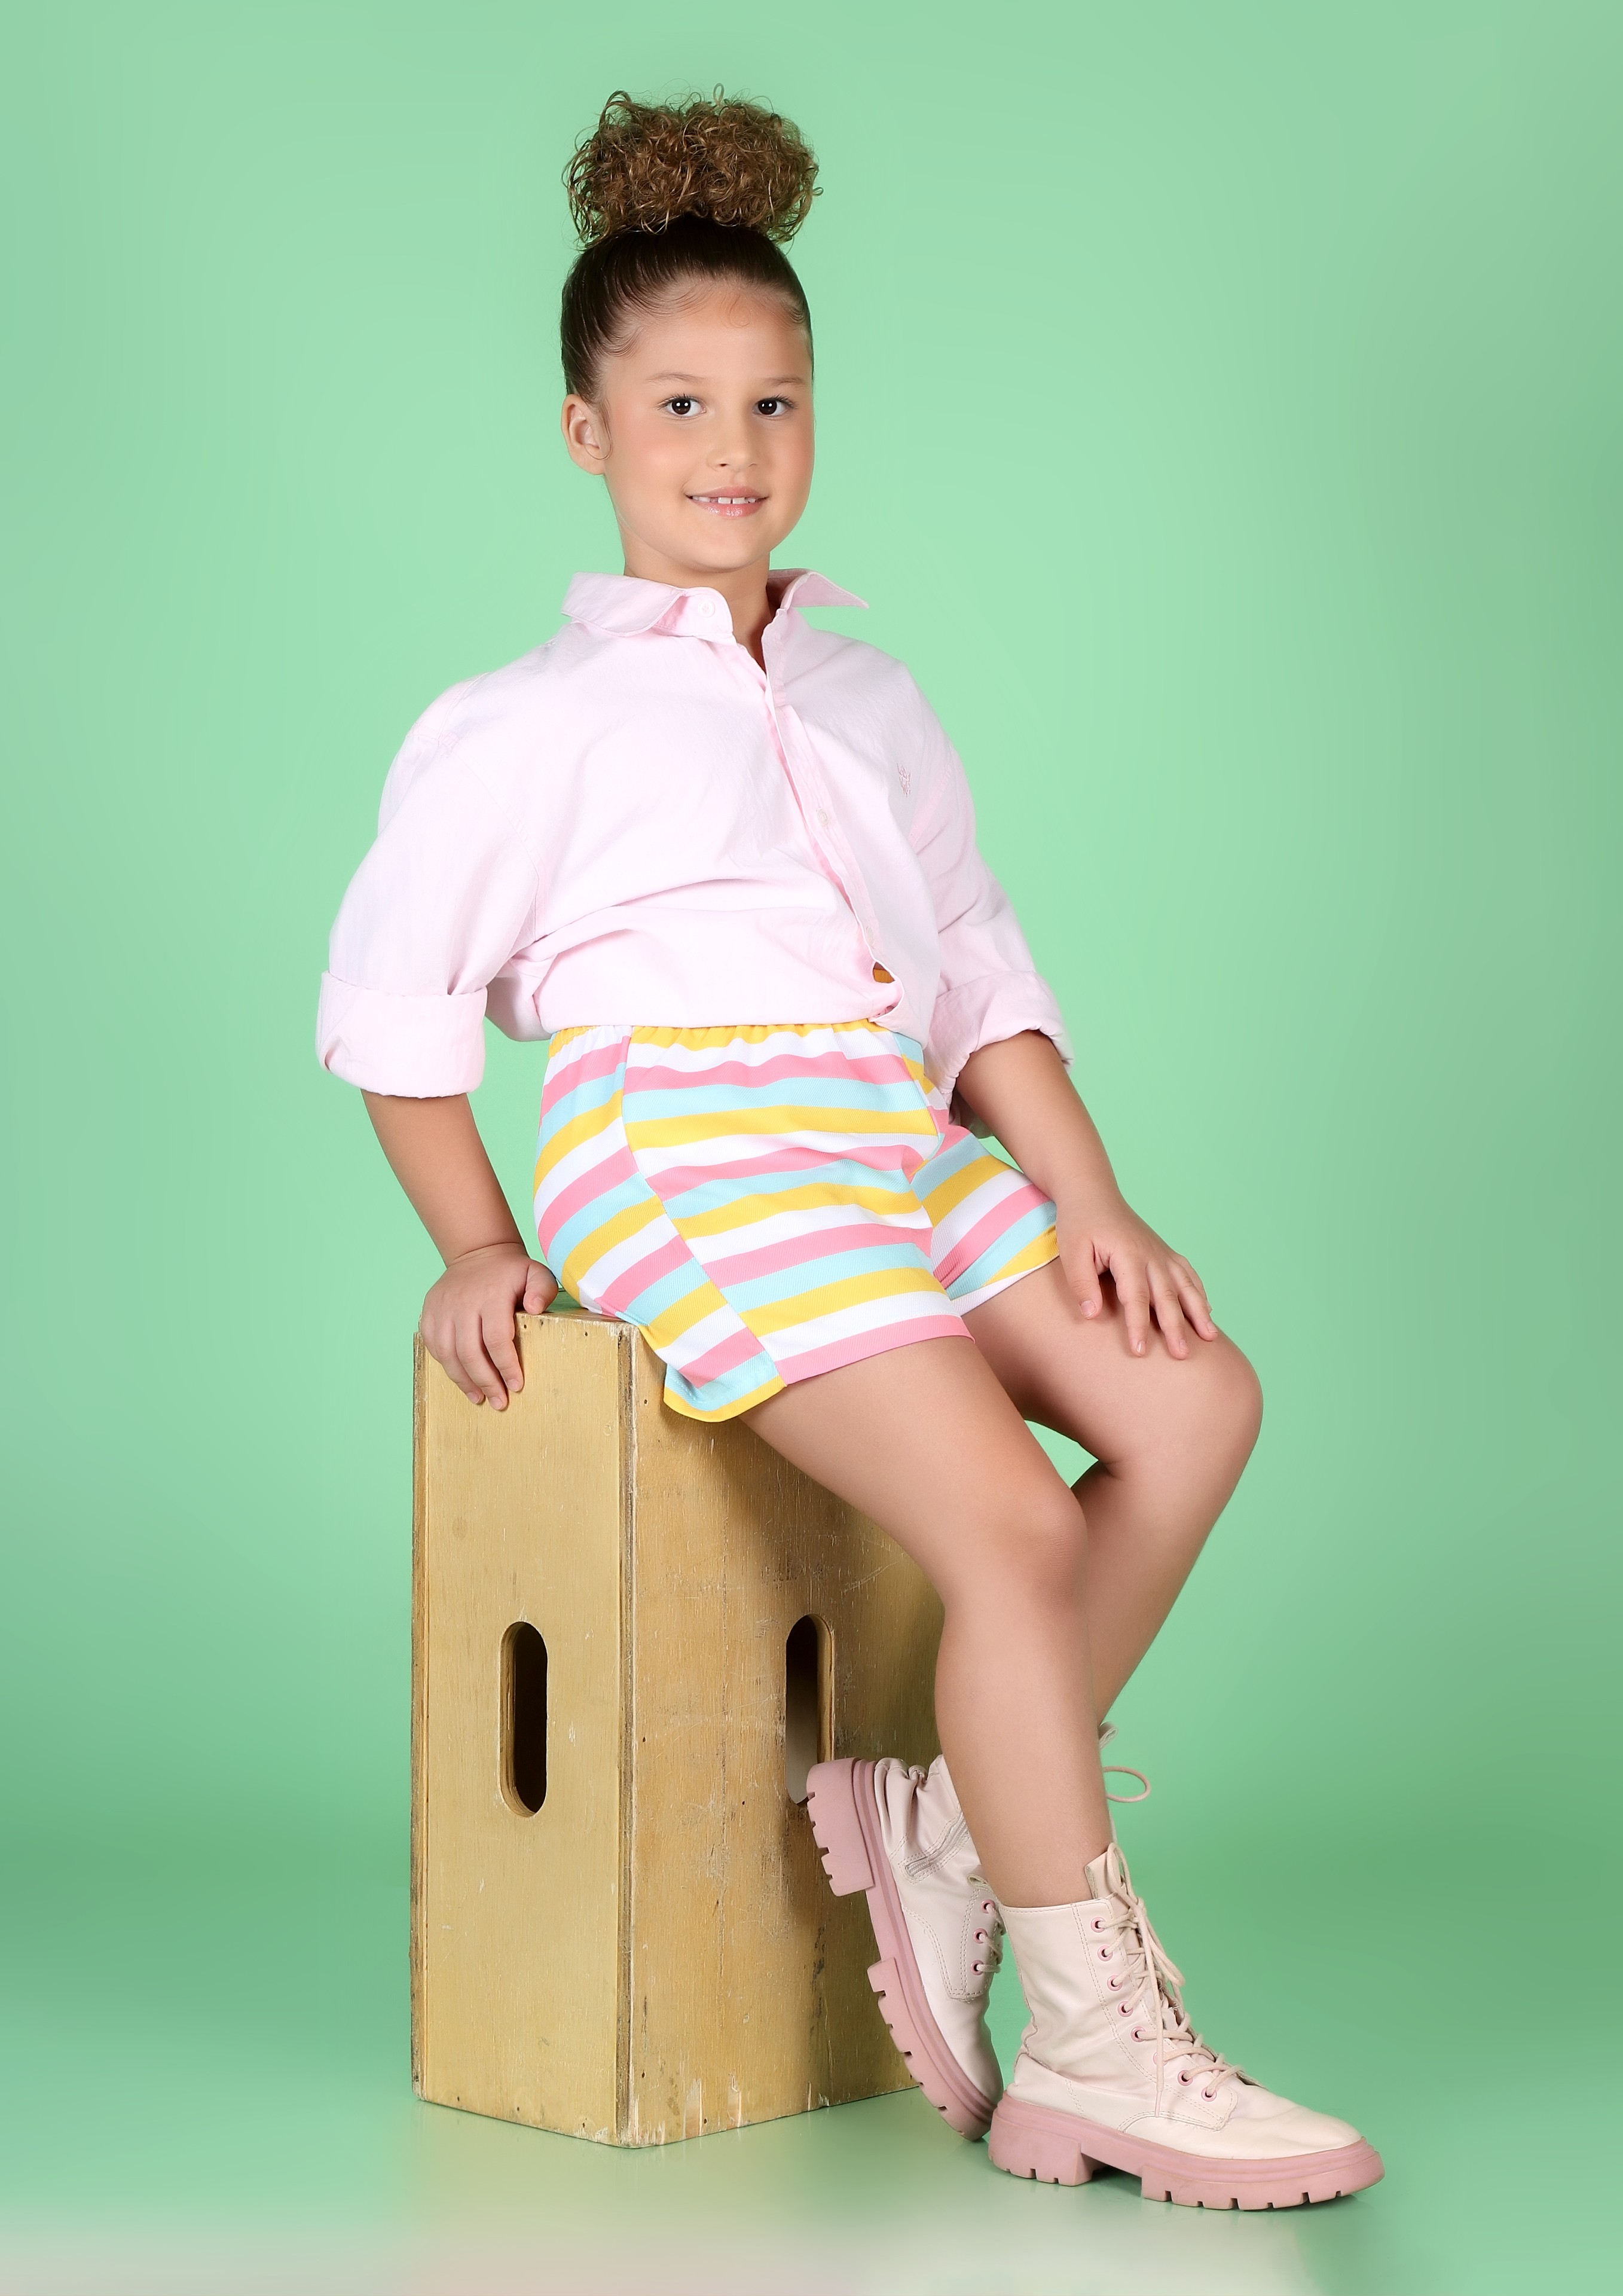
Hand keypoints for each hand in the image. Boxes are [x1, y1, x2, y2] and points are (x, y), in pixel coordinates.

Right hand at [419, 1241, 557, 1407]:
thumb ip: (543, 1289)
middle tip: (499, 1402)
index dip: (506, 1366)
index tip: (516, 1385)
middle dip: (485, 1382)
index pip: (496, 1338)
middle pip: (469, 1352)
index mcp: (491, 1295)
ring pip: (447, 1354)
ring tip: (479, 1397)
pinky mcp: (429, 1312)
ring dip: (463, 1380)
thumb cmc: (511, 1272)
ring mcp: (441, 1308)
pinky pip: (433, 1346)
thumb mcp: (536, 1272)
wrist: (477, 1253)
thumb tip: (536, 1309)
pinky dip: (446, 1366)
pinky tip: (461, 1378)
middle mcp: (462, 1302)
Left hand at [1053, 1192, 1217, 1359]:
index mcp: (1127, 1254)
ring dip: (1197, 1313)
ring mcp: (1161, 1253)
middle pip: (1166, 1296)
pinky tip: (1207, 1312)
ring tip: (1211, 1338)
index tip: (1139, 1351)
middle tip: (1182, 1355)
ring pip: (1185, 1286)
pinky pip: (1187, 1274)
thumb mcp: (1071, 1251)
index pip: (1135, 1297)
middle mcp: (1150, 1255)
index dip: (1137, 1325)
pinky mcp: (1164, 1252)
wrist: (1093, 1194)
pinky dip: (1199, 1293)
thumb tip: (1092, 1314)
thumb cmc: (1080, 1224)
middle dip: (1175, 1327)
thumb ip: (1081, 1282)